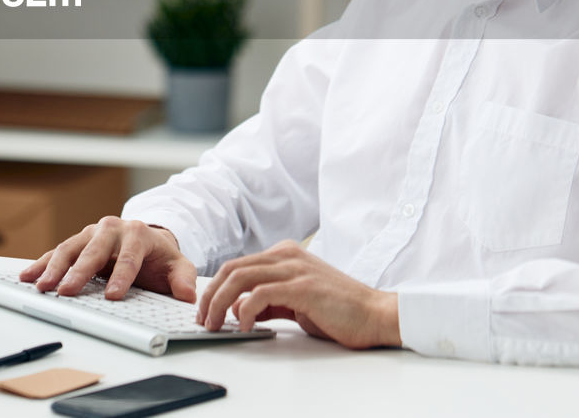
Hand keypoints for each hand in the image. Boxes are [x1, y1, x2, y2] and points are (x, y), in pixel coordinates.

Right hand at [19, 216, 197, 301]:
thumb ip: (184, 279)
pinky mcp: (78, 242)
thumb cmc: (159, 256)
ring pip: (70, 248)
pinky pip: (57, 252)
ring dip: (54, 268)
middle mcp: (111, 229)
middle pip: (93, 250)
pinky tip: (28, 276)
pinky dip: (42, 263)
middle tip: (67, 291)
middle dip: (79, 271)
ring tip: (42, 286)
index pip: (129, 257)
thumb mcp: (178, 265)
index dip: (122, 277)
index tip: (114, 296)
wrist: (147, 239)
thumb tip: (188, 295)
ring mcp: (91, 234)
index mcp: (137, 233)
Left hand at [196, 240, 400, 349]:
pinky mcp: (303, 287)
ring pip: (240, 278)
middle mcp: (287, 255)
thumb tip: (239, 308)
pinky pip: (260, 294)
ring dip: (220, 303)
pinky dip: (245, 310)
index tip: (205, 309)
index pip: (237, 266)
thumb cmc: (338, 310)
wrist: (375, 314)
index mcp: (284, 254)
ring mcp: (295, 268)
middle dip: (210, 295)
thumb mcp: (295, 302)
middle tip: (203, 318)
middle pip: (232, 268)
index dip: (214, 288)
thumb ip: (269, 301)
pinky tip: (245, 325)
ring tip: (215, 324)